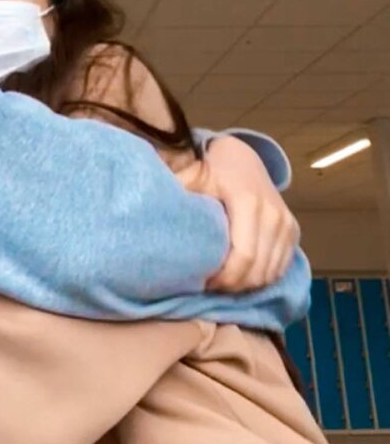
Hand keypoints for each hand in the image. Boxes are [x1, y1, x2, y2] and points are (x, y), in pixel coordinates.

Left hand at [175, 136, 299, 292]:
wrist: (242, 156)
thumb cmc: (210, 170)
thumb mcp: (191, 177)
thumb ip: (176, 196)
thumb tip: (151, 217)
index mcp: (247, 201)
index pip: (243, 255)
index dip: (224, 278)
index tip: (203, 282)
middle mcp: (272, 214)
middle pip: (257, 270)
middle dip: (233, 286)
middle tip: (209, 287)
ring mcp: (286, 223)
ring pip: (270, 273)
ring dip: (247, 285)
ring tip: (222, 283)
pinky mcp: (292, 230)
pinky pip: (281, 267)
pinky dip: (262, 278)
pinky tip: (240, 276)